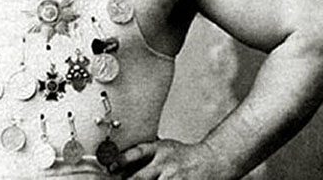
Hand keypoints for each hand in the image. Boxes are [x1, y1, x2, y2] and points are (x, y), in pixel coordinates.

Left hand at [108, 139, 226, 179]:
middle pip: (140, 178)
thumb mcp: (164, 146)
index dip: (122, 159)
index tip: (111, 166)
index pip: (137, 152)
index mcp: (159, 149)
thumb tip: (118, 161)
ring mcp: (173, 177)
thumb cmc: (183, 155)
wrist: (211, 161)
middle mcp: (165, 163)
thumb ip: (146, 153)